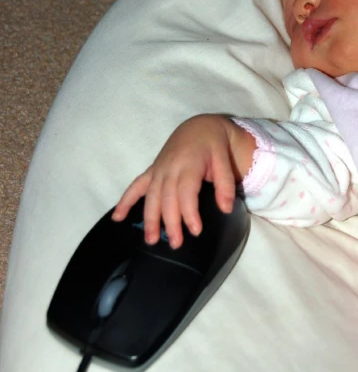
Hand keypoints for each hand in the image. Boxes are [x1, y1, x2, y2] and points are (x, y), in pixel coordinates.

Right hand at [112, 114, 254, 248]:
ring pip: (151, 196)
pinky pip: (136, 186)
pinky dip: (125, 201)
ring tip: (151, 240)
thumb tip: (226, 209)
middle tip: (176, 244)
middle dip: (170, 223)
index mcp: (188, 165)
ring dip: (149, 218)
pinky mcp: (152, 171)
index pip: (186, 192)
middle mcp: (169, 168)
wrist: (198, 127)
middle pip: (167, 199)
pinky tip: (117, 217)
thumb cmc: (213, 145)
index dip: (189, 212)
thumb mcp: (224, 161)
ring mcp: (158, 170)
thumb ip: (226, 184)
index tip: (195, 231)